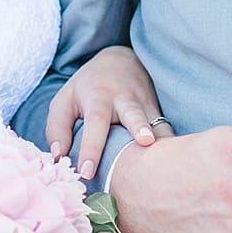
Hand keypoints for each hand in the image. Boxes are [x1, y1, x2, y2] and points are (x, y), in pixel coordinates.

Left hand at [45, 46, 165, 177]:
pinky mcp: (160, 114)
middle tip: (145, 141)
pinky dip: (171, 148)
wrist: (122, 61)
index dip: (91, 148)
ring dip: (164, 139)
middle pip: (133, 114)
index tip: (87, 171)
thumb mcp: (64, 101)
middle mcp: (125, 100)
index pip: (95, 123)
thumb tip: (59, 157)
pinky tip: (174, 166)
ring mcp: (147, 106)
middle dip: (140, 127)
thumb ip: (57, 128)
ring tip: (169, 157)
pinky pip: (167, 133)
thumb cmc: (87, 88)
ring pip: (158, 123)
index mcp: (98, 98)